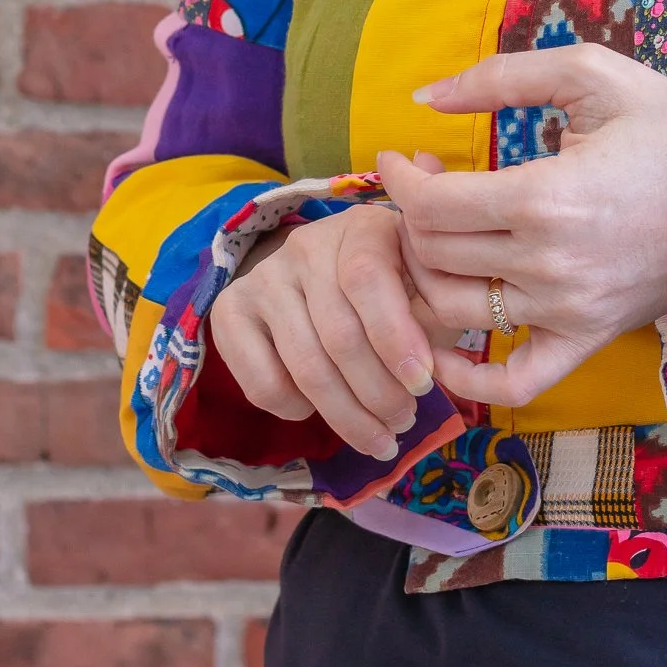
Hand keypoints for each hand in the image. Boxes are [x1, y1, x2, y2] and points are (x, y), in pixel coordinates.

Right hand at [208, 208, 433, 463]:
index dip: (394, 337)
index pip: (367, 278)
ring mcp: (264, 277)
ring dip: (346, 415)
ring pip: (304, 365)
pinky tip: (318, 412)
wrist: (326, 274)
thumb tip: (434, 368)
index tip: (423, 385)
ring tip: (379, 438)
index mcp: (362, 227)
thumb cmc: (396, 286)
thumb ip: (434, 317)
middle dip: (377, 393)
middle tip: (405, 424)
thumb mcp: (426, 289)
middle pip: (337, 332)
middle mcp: (306, 244)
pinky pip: (261, 379)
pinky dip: (294, 408)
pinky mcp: (231, 311)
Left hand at [382, 48, 666, 411]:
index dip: (400, 178)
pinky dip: (465, 373)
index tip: (403, 157)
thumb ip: (502, 77)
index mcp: (546, 198)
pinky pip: (510, 380)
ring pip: (451, 310)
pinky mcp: (587, 340)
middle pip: (433, 254)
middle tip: (431, 183)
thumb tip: (423, 95)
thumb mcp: (593, 75)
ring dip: (424, 273)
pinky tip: (443, 342)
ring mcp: (568, 311)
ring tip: (442, 236)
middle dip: (412, 214)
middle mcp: (550, 265)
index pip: (432, 205)